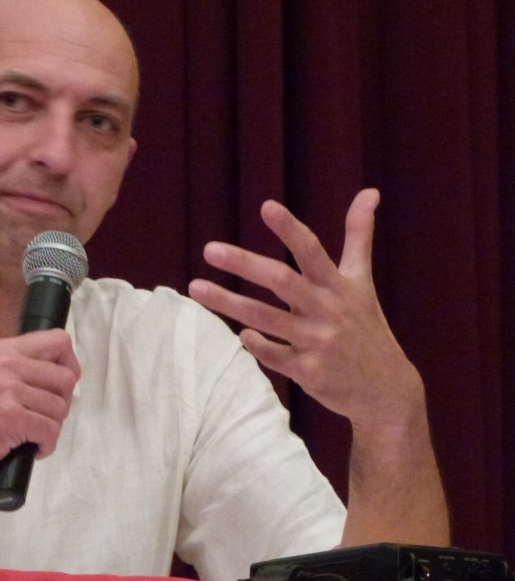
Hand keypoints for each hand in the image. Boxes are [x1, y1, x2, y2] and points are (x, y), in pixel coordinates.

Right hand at [0, 329, 79, 490]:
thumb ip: (15, 370)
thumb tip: (56, 374)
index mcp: (0, 350)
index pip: (58, 340)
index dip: (69, 365)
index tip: (60, 386)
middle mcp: (5, 363)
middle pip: (66, 376)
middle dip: (62, 403)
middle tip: (43, 418)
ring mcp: (6, 389)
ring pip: (60, 407)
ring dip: (51, 428)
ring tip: (31, 436)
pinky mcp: (9, 417)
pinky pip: (50, 430)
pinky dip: (45, 445)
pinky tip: (29, 449)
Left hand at [187, 188, 420, 428]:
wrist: (385, 389)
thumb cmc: (366, 327)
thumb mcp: (363, 281)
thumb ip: (359, 236)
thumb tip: (370, 190)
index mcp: (338, 286)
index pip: (312, 250)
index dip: (290, 229)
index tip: (266, 206)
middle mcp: (327, 310)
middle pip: (281, 281)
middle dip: (244, 264)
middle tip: (208, 249)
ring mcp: (318, 342)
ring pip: (266, 319)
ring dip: (229, 303)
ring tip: (196, 288)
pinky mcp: (309, 371)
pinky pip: (273, 356)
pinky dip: (255, 345)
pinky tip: (239, 335)